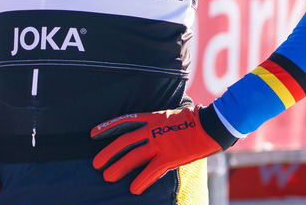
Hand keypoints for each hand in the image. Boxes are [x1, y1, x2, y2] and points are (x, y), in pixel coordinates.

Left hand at [92, 105, 233, 195]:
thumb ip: (159, 124)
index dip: (108, 127)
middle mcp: (154, 130)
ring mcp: (161, 143)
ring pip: (133, 157)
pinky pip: (152, 171)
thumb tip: (150, 132)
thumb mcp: (172, 116)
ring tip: (107, 177)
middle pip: (125, 142)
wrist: (213, 124)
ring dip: (119, 167)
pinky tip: (134, 189)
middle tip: (97, 164)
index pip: (126, 121)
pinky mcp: (171, 157)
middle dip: (108, 153)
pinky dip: (141, 180)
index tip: (93, 134)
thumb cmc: (195, 121)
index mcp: (154, 118)